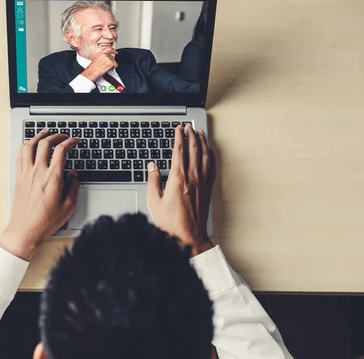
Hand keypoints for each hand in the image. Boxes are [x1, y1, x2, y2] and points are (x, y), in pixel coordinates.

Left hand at [0, 130, 79, 260]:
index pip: (61, 150)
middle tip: (63, 136)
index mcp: (52, 178)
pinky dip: (25, 146)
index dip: (70, 141)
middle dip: (56, 136)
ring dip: (38, 136)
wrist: (25, 231)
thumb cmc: (45, 221)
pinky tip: (29, 145)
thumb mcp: (68, 206)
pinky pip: (20, 155)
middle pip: (45, 143)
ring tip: (45, 134)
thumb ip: (73, 186)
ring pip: (29, 146)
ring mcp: (26, 174)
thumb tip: (73, 173)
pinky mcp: (18, 178)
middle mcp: (38, 172)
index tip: (75, 141)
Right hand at [81, 47, 118, 81]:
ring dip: (112, 65)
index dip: (113, 50)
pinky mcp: (111, 63)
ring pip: (114, 61)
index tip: (115, 52)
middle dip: (111, 61)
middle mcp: (104, 55)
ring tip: (106, 68)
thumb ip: (101, 57)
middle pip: (112, 56)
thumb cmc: (92, 69)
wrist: (91, 73)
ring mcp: (108, 58)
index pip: (108, 48)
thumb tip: (105, 59)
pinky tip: (109, 69)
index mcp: (100, 53)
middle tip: (108, 66)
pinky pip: (115, 65)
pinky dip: (113, 67)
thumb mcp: (96, 59)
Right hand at [147, 124, 216, 256]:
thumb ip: (152, 181)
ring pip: (205, 156)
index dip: (179, 137)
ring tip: (200, 133)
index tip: (178, 128)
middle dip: (191, 135)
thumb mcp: (154, 202)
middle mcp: (192, 177)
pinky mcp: (207, 189)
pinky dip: (211, 156)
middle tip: (188, 126)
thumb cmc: (170, 223)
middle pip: (194, 149)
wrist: (189, 237)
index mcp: (178, 178)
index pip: (179, 151)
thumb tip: (152, 166)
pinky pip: (212, 168)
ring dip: (202, 142)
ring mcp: (202, 183)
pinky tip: (210, 152)